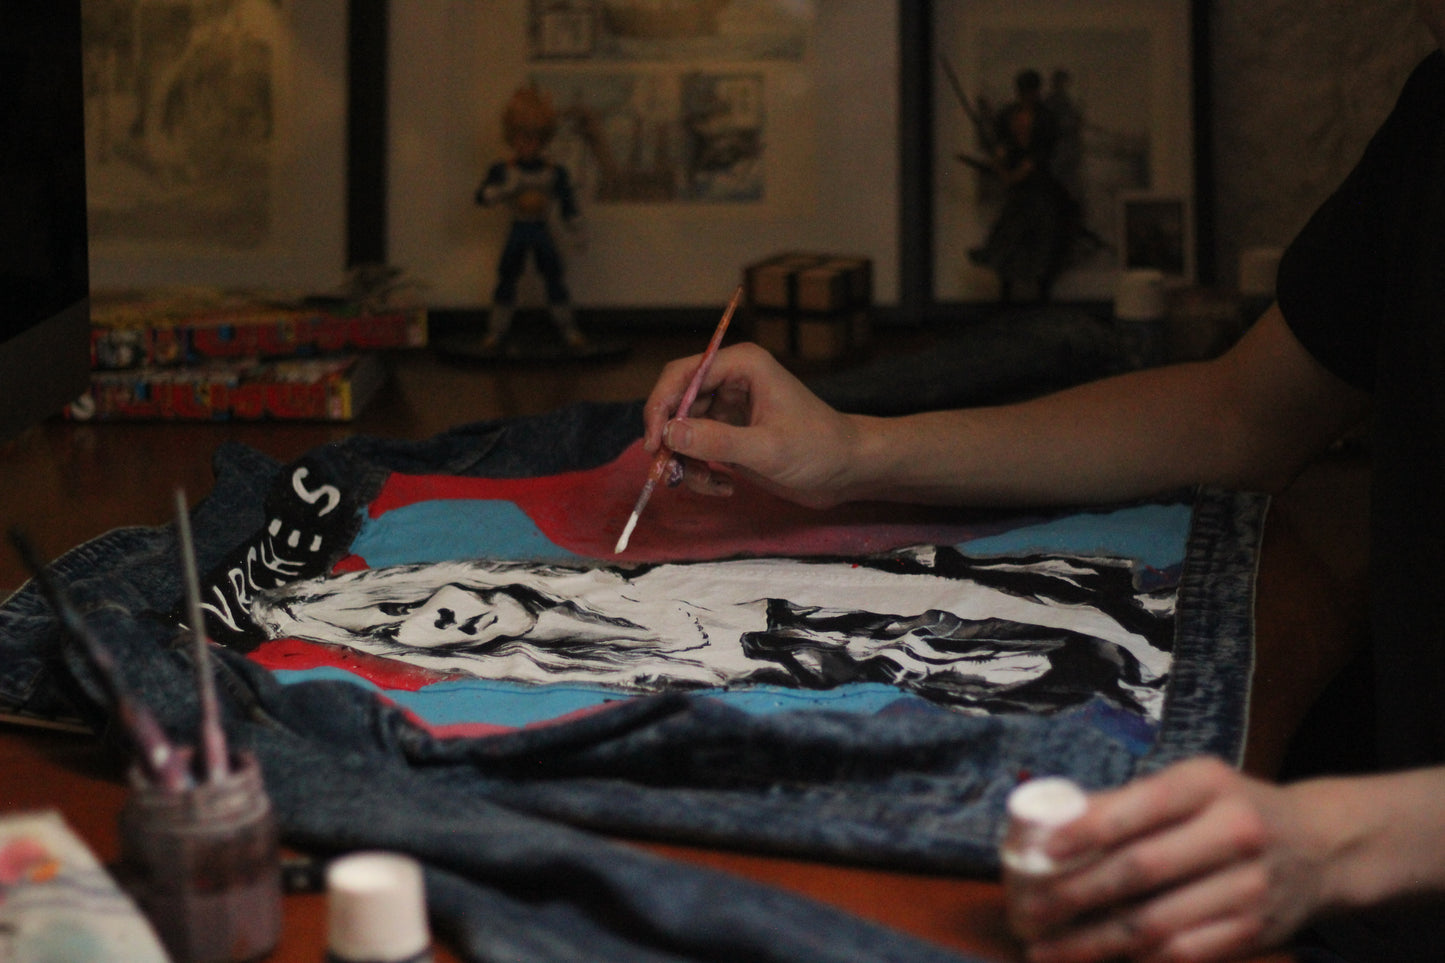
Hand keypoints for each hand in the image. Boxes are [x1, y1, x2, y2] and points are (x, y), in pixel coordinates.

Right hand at [641, 342, 861, 507]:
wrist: (847, 470)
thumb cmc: (818, 449)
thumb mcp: (767, 448)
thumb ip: (717, 440)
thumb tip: (669, 433)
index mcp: (741, 365)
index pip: (682, 374)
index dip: (661, 407)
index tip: (655, 444)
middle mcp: (730, 380)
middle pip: (675, 402)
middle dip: (671, 439)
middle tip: (671, 472)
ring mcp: (728, 408)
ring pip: (682, 430)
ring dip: (686, 460)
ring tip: (709, 483)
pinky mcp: (729, 433)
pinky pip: (696, 448)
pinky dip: (700, 469)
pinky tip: (723, 486)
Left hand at [1013, 758, 1333, 962]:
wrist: (1319, 846)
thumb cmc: (1229, 809)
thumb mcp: (1190, 785)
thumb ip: (1127, 803)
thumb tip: (1048, 825)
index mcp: (1207, 784)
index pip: (1139, 806)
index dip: (1085, 831)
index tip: (1039, 852)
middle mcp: (1234, 832)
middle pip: (1140, 870)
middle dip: (1074, 895)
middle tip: (1027, 910)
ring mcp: (1248, 888)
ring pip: (1155, 924)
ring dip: (1091, 942)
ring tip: (1044, 948)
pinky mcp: (1253, 934)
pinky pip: (1182, 956)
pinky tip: (1094, 962)